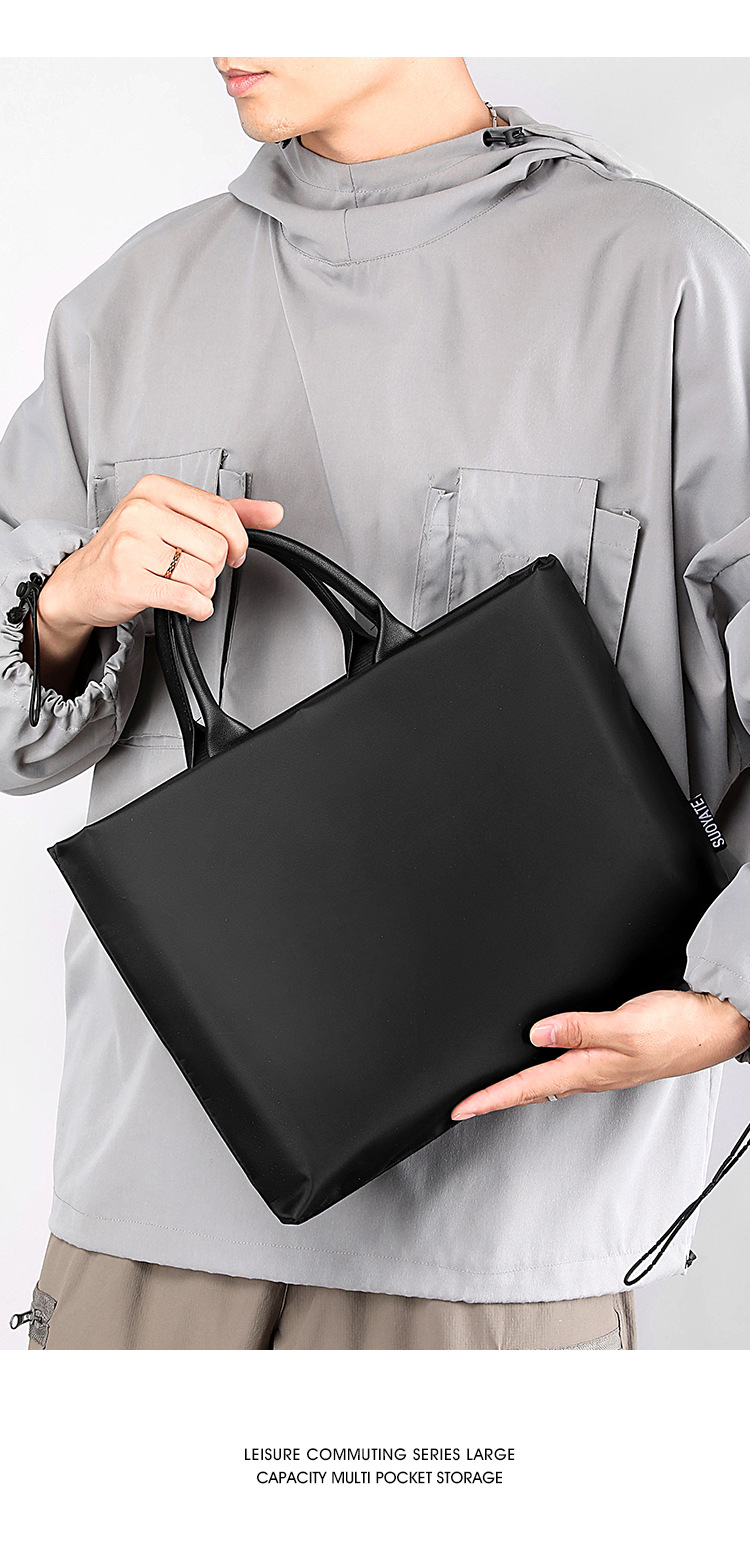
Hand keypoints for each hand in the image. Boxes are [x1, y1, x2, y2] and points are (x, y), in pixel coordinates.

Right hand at [24, 476, 283, 695]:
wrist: (81, 582)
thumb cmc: (129, 549)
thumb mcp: (174, 518)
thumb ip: (227, 513)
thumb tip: (274, 512)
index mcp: (156, 489)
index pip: (222, 512)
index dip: (238, 540)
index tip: (235, 553)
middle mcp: (141, 511)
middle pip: (217, 547)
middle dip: (213, 568)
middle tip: (190, 569)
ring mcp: (132, 545)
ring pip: (205, 576)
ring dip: (202, 591)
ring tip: (178, 584)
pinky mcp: (129, 580)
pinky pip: (189, 599)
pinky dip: (196, 608)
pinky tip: (183, 603)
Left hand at [451, 989, 749, 1118]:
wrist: (716, 1028)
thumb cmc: (679, 1028)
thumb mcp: (625, 1024)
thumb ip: (579, 1027)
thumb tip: (537, 1032)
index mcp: (588, 1068)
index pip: (525, 1087)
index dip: (489, 1098)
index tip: (459, 1109)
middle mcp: (590, 1071)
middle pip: (529, 1089)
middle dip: (494, 1097)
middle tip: (462, 1106)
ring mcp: (601, 1066)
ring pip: (546, 1080)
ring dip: (515, 1086)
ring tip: (488, 1090)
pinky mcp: (611, 1054)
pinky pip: (565, 1066)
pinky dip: (541, 1069)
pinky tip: (537, 1061)